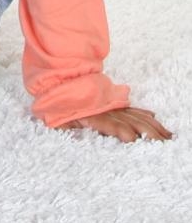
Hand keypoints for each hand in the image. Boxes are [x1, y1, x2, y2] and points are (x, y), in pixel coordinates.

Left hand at [58, 107, 172, 142]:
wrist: (60, 79)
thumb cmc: (58, 104)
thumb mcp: (58, 118)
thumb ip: (67, 128)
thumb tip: (72, 137)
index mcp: (93, 116)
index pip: (111, 124)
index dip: (122, 131)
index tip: (133, 139)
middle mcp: (107, 110)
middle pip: (130, 121)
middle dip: (147, 132)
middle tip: (160, 143)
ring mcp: (111, 105)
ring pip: (135, 115)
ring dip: (151, 125)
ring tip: (164, 135)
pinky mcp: (113, 102)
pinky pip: (131, 108)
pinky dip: (144, 113)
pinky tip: (153, 118)